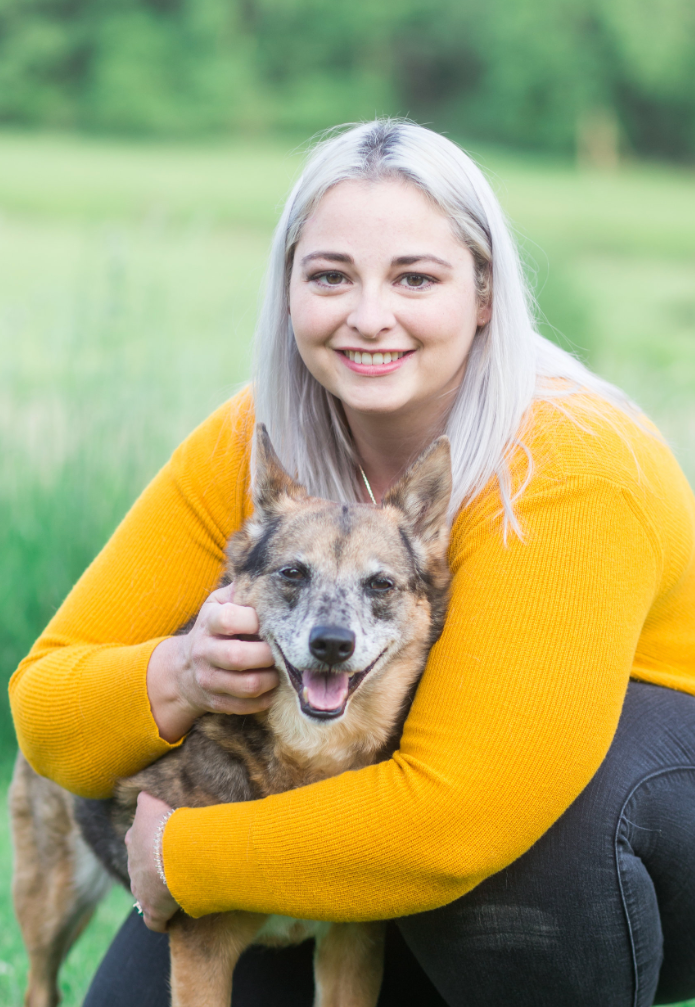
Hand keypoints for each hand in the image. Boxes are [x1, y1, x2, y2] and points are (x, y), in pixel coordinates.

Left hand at [126, 791, 179, 932]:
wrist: (173, 854)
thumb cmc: (166, 826)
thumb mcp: (151, 804)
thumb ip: (145, 798)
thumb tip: (141, 793)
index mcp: (134, 841)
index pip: (136, 840)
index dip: (148, 842)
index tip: (161, 842)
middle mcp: (133, 866)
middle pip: (140, 868)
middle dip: (151, 869)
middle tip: (171, 865)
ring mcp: (141, 890)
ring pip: (144, 893)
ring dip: (156, 893)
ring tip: (173, 890)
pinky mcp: (152, 910)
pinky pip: (154, 921)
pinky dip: (160, 922)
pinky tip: (169, 920)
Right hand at [147, 582, 278, 741]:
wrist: (182, 669)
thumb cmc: (214, 629)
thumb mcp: (218, 603)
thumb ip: (241, 588)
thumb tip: (272, 572)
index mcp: (208, 622)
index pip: (229, 620)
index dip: (254, 620)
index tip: (270, 621)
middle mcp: (204, 652)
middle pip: (239, 656)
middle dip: (268, 654)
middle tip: (284, 649)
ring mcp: (209, 680)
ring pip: (248, 685)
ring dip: (272, 679)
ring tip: (280, 669)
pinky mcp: (216, 703)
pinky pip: (247, 706)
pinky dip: (266, 698)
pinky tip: (271, 686)